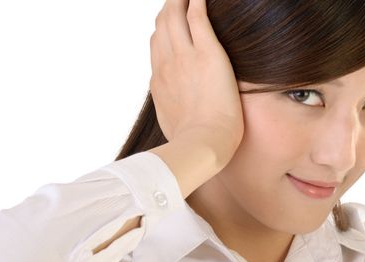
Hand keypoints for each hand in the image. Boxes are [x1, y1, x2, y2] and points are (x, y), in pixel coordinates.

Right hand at [149, 0, 243, 162]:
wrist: (202, 145)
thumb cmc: (192, 143)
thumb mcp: (170, 124)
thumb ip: (169, 109)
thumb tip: (170, 108)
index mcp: (159, 82)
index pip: (156, 46)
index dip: (162, 32)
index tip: (170, 25)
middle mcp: (167, 65)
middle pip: (161, 27)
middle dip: (168, 11)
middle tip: (177, 1)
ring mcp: (185, 57)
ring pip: (175, 16)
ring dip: (179, 1)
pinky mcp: (207, 53)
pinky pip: (198, 17)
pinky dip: (197, 2)